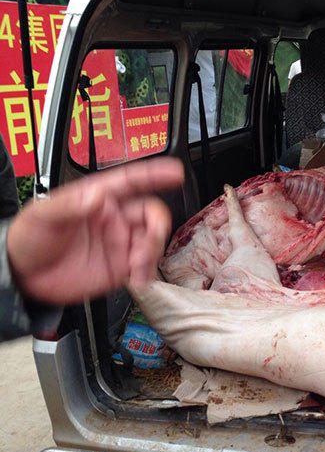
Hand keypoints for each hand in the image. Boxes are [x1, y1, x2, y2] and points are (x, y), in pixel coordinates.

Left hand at [6, 158, 183, 304]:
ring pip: (151, 242)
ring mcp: (118, 243)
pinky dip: (146, 273)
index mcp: (97, 198)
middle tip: (151, 239)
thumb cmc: (29, 238)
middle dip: (158, 226)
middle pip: (151, 214)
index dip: (155, 174)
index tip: (175, 172)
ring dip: (151, 252)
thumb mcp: (42, 215)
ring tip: (137, 266)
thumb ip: (69, 205)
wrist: (23, 276)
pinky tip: (137, 279)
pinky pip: (144, 268)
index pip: (131, 181)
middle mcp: (113, 219)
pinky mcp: (119, 268)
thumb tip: (95, 197)